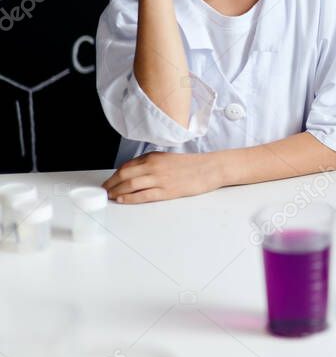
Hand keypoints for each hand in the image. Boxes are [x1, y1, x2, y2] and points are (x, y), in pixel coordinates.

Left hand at [101, 151, 222, 203]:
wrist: (210, 168)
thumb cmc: (191, 164)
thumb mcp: (168, 158)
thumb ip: (151, 164)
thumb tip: (133, 173)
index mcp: (154, 157)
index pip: (126, 166)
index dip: (114, 175)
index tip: (108, 182)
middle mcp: (154, 167)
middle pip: (124, 175)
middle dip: (110, 184)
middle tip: (104, 191)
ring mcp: (160, 179)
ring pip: (130, 185)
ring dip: (117, 191)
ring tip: (110, 196)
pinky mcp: (166, 191)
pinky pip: (143, 195)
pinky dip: (129, 198)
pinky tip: (122, 199)